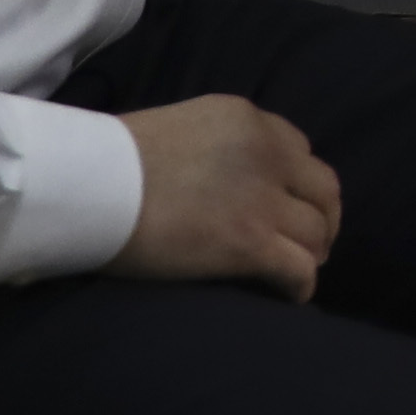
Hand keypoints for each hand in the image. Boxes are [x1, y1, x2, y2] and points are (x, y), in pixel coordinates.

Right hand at [112, 95, 338, 295]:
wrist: (92, 183)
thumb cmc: (113, 159)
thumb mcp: (180, 128)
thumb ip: (214, 147)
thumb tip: (218, 176)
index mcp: (248, 120)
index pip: (299, 150)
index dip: (299, 182)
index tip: (291, 202)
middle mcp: (268, 154)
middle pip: (323, 189)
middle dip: (322, 217)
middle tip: (312, 240)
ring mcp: (263, 200)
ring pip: (316, 231)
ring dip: (314, 251)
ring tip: (303, 268)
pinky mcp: (250, 243)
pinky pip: (298, 269)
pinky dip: (301, 284)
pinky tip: (292, 294)